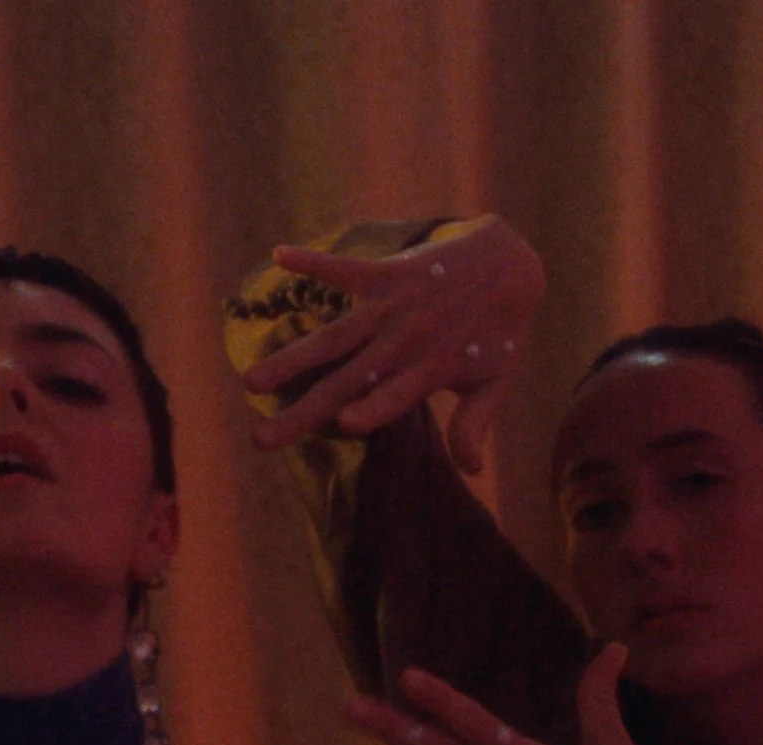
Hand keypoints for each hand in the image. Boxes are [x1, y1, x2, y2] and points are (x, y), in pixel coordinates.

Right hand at [244, 214, 544, 475]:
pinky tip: (278, 255)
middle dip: (303, 412)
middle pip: (346, 382)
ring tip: (251, 381)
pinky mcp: (385, 274)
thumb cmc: (498, 331)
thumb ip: (475, 421)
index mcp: (429, 370)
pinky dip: (313, 261)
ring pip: (332, 338)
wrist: (510, 263)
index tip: (342, 424)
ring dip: (290, 358)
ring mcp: (391, 306)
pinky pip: (343, 270)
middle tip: (261, 439)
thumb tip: (473, 470)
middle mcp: (404, 341)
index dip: (373, 409)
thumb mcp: (494, 380)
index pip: (396, 397)